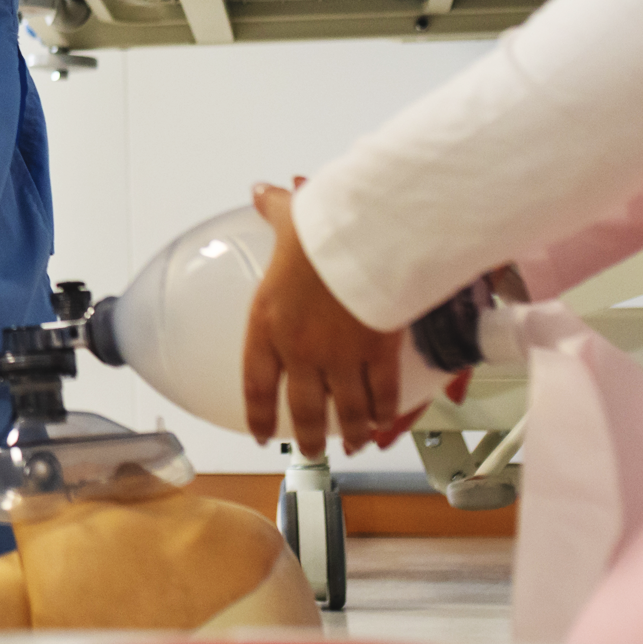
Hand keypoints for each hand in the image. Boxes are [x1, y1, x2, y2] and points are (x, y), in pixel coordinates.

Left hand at [242, 181, 405, 457]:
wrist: (362, 242)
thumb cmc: (323, 229)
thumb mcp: (289, 217)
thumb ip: (272, 209)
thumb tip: (261, 191)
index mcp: (268, 323)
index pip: (255, 381)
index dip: (257, 413)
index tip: (259, 434)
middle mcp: (300, 351)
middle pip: (302, 409)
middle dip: (305, 436)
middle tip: (307, 452)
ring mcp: (340, 359)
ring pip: (346, 411)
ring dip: (351, 432)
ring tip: (354, 446)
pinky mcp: (378, 357)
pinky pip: (382, 397)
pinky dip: (386, 414)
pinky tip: (387, 425)